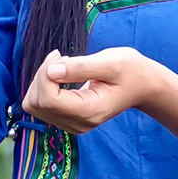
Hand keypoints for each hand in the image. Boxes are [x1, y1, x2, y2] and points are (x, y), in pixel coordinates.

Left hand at [22, 47, 166, 134]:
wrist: (143, 86)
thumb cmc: (131, 71)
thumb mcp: (111, 62)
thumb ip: (81, 67)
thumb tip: (51, 71)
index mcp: (89, 111)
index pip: (48, 100)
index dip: (44, 75)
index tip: (59, 55)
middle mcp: (78, 123)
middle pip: (37, 103)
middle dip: (41, 76)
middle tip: (60, 58)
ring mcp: (72, 124)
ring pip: (34, 105)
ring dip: (41, 81)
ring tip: (62, 65)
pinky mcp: (68, 119)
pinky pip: (41, 105)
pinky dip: (44, 87)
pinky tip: (61, 75)